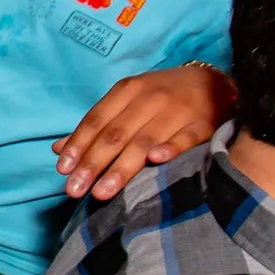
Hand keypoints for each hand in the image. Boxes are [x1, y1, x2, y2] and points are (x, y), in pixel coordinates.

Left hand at [52, 64, 235, 200]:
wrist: (216, 82)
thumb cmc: (163, 97)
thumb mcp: (128, 101)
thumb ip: (97, 125)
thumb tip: (58, 149)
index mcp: (128, 90)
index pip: (96, 120)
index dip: (78, 145)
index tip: (63, 171)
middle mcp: (150, 98)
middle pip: (115, 134)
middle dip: (92, 164)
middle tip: (74, 190)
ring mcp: (178, 110)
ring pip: (144, 140)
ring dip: (121, 168)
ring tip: (102, 192)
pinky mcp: (204, 122)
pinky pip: (186, 137)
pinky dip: (170, 148)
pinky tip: (155, 162)